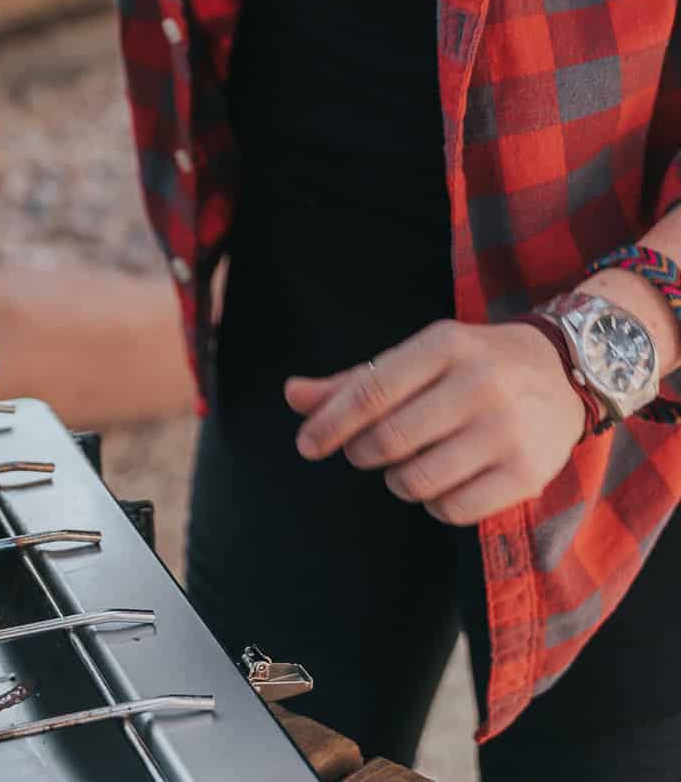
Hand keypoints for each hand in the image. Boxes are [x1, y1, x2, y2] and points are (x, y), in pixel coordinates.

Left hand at [284, 319, 588, 524]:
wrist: (563, 372)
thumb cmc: (472, 365)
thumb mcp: (419, 357)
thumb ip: (356, 380)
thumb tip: (293, 396)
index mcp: (444, 345)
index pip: (371, 389)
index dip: (330, 422)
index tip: (306, 445)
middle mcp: (477, 385)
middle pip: (388, 440)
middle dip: (361, 452)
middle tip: (365, 451)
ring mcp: (505, 432)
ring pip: (416, 480)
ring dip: (396, 480)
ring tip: (407, 464)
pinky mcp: (526, 475)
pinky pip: (453, 511)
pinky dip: (433, 505)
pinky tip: (442, 483)